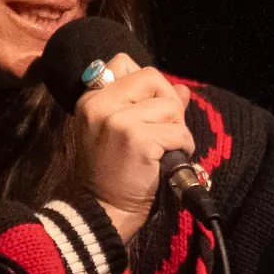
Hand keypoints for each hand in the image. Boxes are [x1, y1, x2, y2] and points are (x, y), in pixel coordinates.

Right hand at [71, 55, 195, 235]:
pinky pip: (178, 132)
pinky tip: (168, 160)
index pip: (124, 62)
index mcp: (91, 99)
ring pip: (170, 106)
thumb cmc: (109, 174)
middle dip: (166, 103)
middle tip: (161, 131)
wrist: (100, 211)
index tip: (147, 111)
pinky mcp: (138, 140)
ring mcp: (118, 121)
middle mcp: (101, 105)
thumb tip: (182, 90)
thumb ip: (145, 105)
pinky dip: (182, 147)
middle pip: (152, 78)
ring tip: (162, 149)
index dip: (146, 84)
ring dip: (176, 129)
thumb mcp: (116, 132)